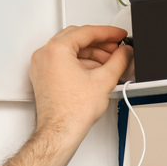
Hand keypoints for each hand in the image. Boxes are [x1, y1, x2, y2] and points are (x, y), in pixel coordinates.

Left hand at [29, 25, 132, 141]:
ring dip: (91, 54)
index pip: (86, 32)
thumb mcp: (104, 80)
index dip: (108, 33)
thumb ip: (119, 60)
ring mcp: (41, 66)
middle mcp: (45, 55)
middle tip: (116, 48)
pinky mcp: (43, 77)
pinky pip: (63, 62)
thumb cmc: (72, 112)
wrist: (60, 133)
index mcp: (56, 50)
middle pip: (77, 38)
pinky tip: (95, 71)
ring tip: (109, 62)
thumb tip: (125, 52)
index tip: (119, 35)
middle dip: (99, 43)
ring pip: (70, 50)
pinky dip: (80, 63)